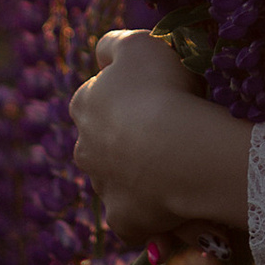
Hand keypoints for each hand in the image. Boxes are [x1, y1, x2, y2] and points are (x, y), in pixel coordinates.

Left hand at [67, 30, 254, 243]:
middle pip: (106, 142)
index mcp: (84, 105)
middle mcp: (84, 149)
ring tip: (180, 170)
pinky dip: (152, 214)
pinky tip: (177, 208)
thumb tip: (102, 55)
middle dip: (130, 140)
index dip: (132, 96)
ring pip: (120, 180)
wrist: (179, 149)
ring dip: (141, 176)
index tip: (162, 96)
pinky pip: (137, 219)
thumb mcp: (140, 45)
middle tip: (172, 135)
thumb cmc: (162, 89)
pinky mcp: (123, 220)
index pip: (101, 97)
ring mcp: (103, 187)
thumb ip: (115, 44)